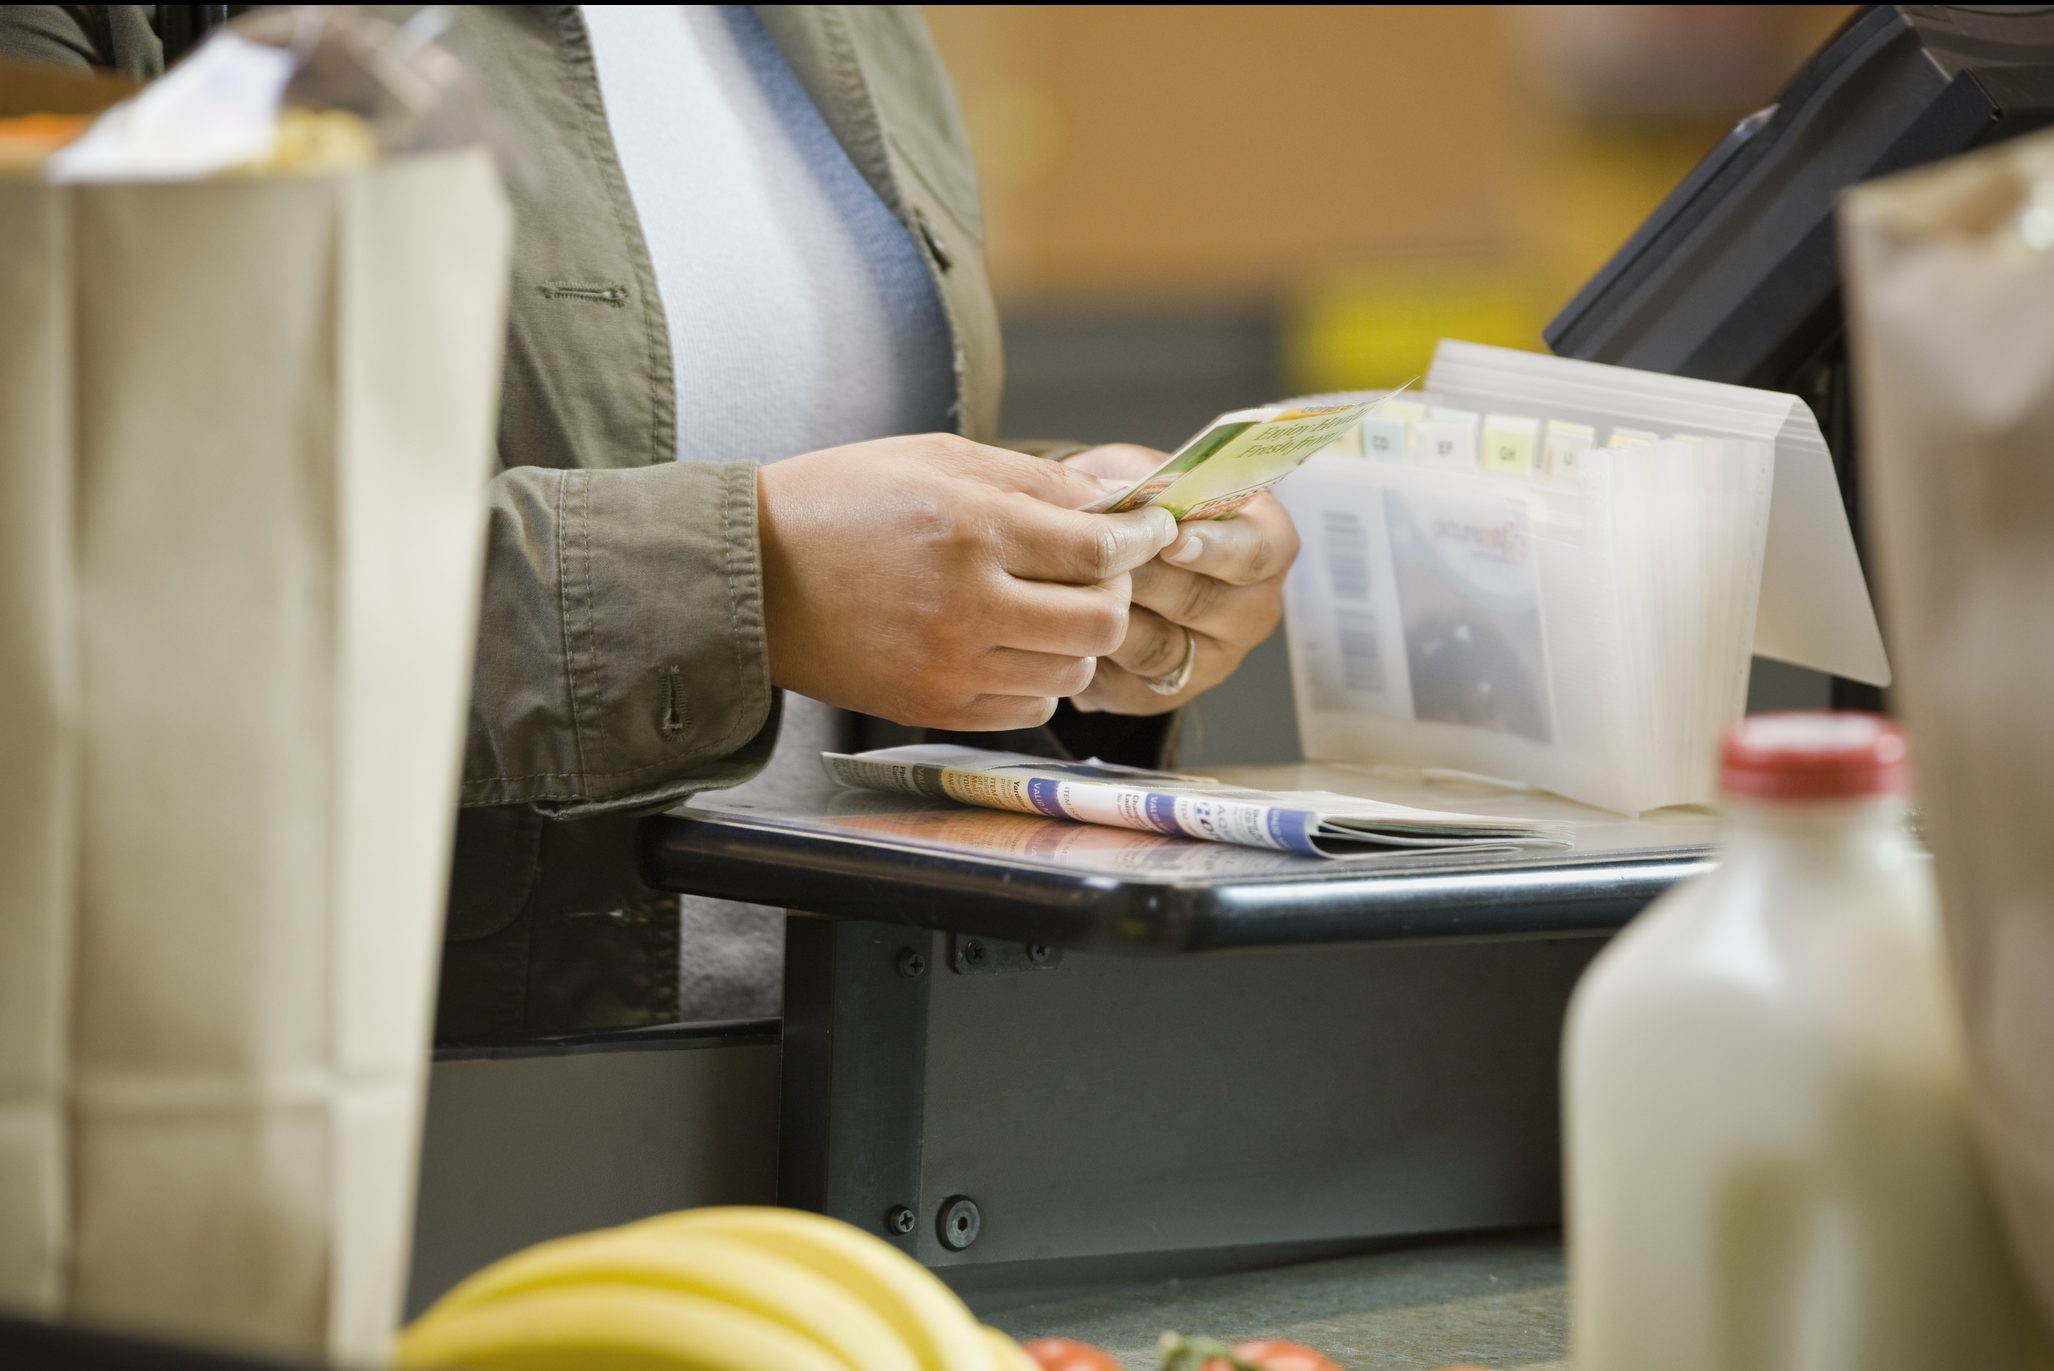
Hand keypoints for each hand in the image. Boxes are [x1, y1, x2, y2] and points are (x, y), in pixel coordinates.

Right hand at [757, 434, 1176, 729]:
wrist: (750, 576)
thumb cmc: (839, 503)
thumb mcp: (935, 458)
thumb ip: (1030, 481)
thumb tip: (1109, 503)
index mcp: (970, 527)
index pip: (1098, 548)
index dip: (1140, 538)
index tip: (1151, 530)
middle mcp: (968, 602)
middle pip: (1101, 620)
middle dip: (1116, 593)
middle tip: (1099, 573)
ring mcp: (951, 664)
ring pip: (1072, 672)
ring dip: (1078, 642)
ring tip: (1049, 610)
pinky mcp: (933, 706)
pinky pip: (1028, 710)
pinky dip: (1038, 681)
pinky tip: (1012, 647)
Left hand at [1060, 444, 1300, 715]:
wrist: (1098, 550)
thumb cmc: (1132, 505)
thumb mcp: (1138, 472)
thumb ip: (1140, 486)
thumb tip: (1118, 501)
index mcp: (1265, 544)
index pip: (1257, 551)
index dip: (1215, 547)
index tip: (1172, 539)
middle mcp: (1251, 610)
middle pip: (1200, 603)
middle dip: (1142, 577)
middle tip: (1097, 558)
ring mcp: (1211, 661)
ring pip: (1156, 648)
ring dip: (1107, 617)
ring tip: (1066, 588)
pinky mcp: (1163, 695)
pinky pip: (1123, 685)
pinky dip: (1087, 656)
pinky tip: (1059, 630)